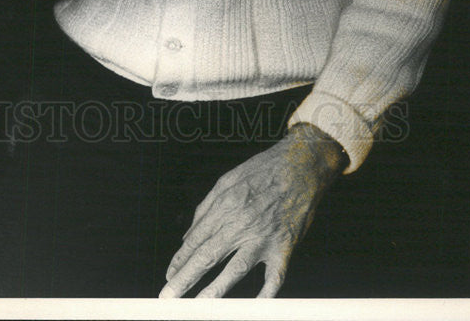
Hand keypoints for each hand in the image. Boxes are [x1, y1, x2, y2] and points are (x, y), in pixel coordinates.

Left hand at [159, 122, 347, 298]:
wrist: (301, 164)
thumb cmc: (263, 170)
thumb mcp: (227, 180)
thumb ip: (205, 208)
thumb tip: (187, 236)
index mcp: (225, 205)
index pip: (196, 239)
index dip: (180, 259)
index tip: (169, 275)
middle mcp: (241, 222)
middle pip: (208, 256)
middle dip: (185, 278)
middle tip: (168, 296)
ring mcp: (264, 236)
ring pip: (236, 269)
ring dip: (215, 290)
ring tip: (198, 306)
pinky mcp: (284, 246)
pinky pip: (274, 276)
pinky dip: (264, 295)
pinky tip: (253, 309)